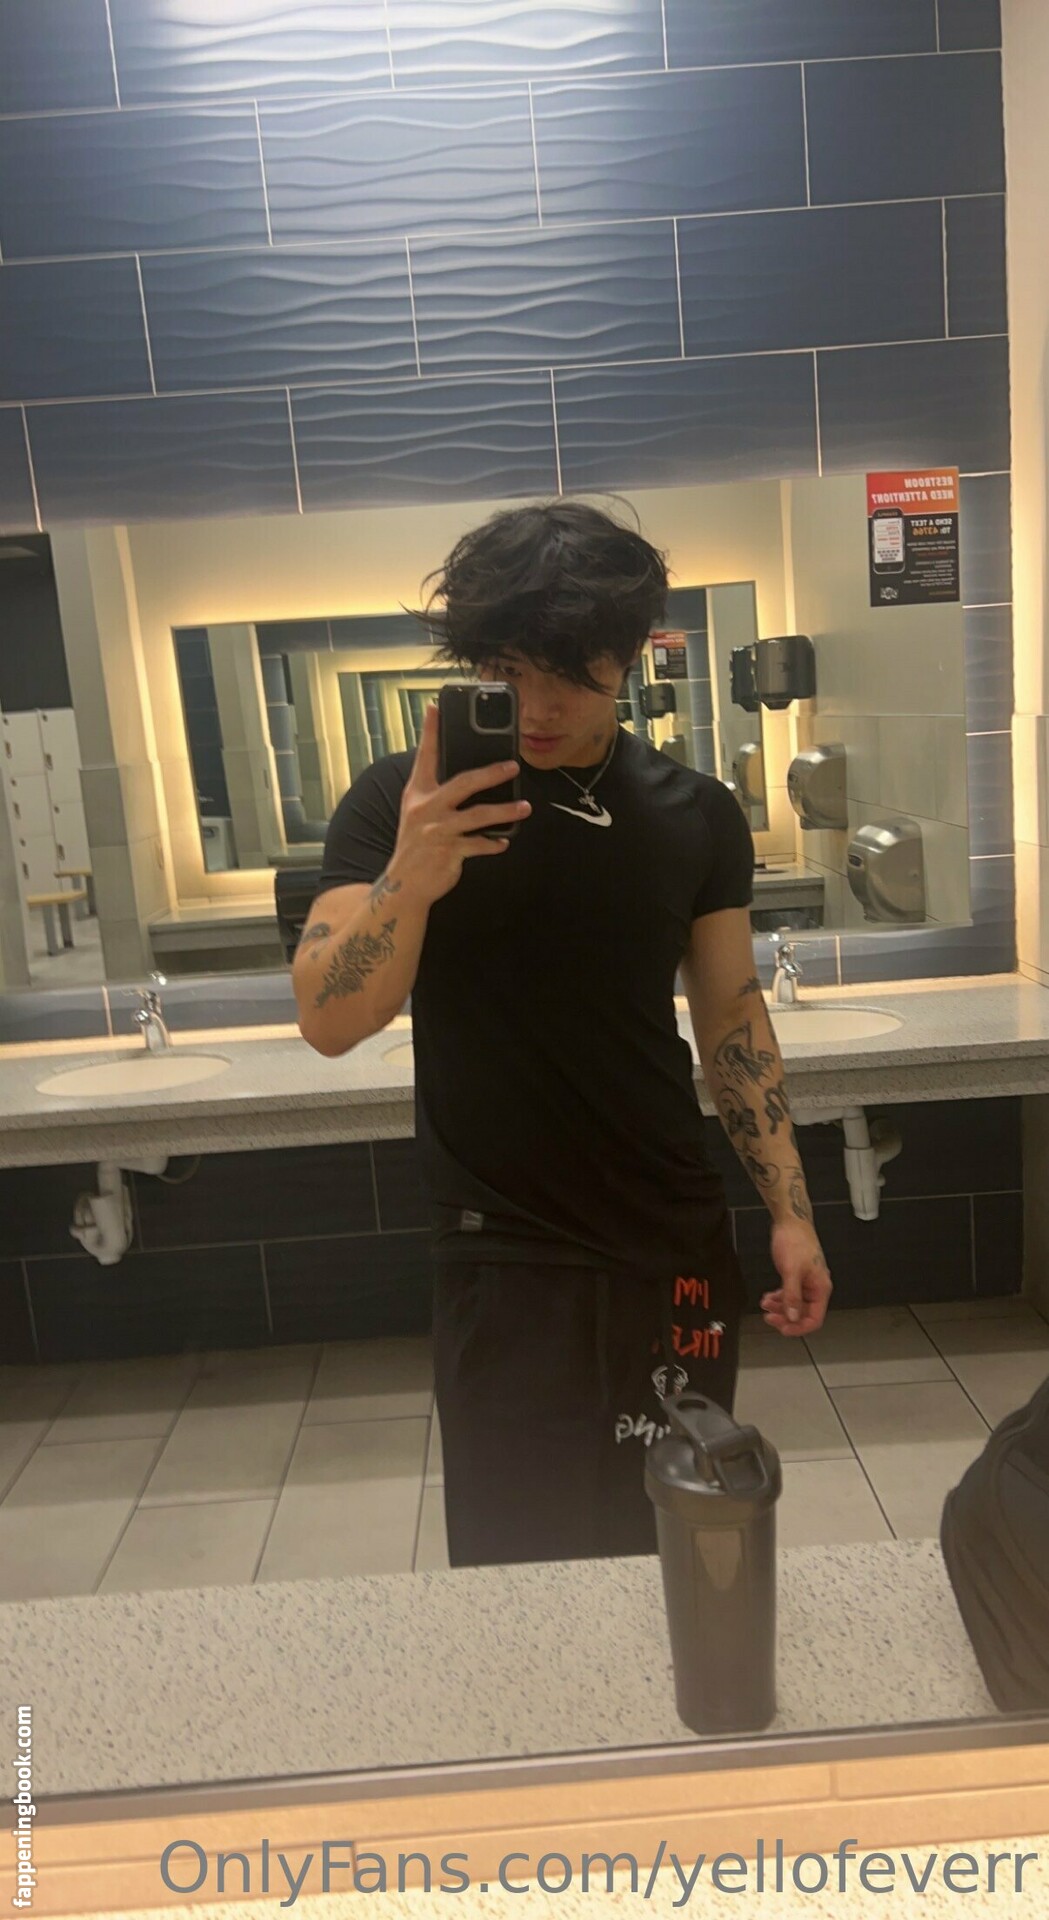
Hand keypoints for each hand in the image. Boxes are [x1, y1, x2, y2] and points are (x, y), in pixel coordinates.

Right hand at [389, 702, 529, 905]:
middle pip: (463, 783)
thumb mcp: (417, 813)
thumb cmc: (416, 844)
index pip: (425, 757)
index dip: (430, 731)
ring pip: (479, 815)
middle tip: (514, 765)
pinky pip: (479, 845)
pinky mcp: (449, 852)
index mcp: (418, 793)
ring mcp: (438, 831)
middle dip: (491, 772)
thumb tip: (470, 776)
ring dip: (505, 811)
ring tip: (524, 807)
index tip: (435, 707)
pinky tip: (504, 841)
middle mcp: (426, 809)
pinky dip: (494, 843)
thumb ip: (436, 792)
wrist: (404, 884)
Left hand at [760, 1220, 831, 1336]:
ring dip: (779, 1308)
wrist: (791, 1222)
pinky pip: (789, 1294)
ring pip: (794, 1305)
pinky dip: (779, 1298)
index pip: (814, 1318)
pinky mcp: (796, 1277)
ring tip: (765, 1304)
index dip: (799, 1327)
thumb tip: (792, 1316)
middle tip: (768, 1317)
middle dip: (786, 1317)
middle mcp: (815, 1288)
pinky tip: (768, 1297)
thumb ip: (792, 1295)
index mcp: (820, 1288)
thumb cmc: (795, 1241)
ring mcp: (806, 1283)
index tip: (783, 1329)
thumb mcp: (791, 1270)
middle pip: (803, 1314)